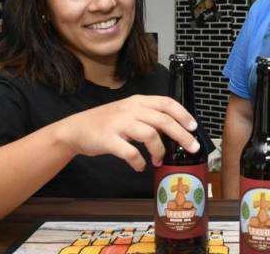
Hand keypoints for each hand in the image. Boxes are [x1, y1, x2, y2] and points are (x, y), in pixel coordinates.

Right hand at [55, 95, 198, 171]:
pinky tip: (140, 166)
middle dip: (182, 135)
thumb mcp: (128, 112)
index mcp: (138, 102)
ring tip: (158, 161)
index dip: (183, 114)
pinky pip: (130, 152)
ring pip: (150, 135)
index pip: (166, 103)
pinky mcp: (108, 139)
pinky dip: (139, 161)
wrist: (75, 129)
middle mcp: (130, 109)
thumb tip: (174, 131)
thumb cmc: (106, 123)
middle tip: (192, 148)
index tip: (194, 127)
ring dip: (159, 151)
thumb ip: (148, 117)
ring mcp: (119, 123)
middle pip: (163, 120)